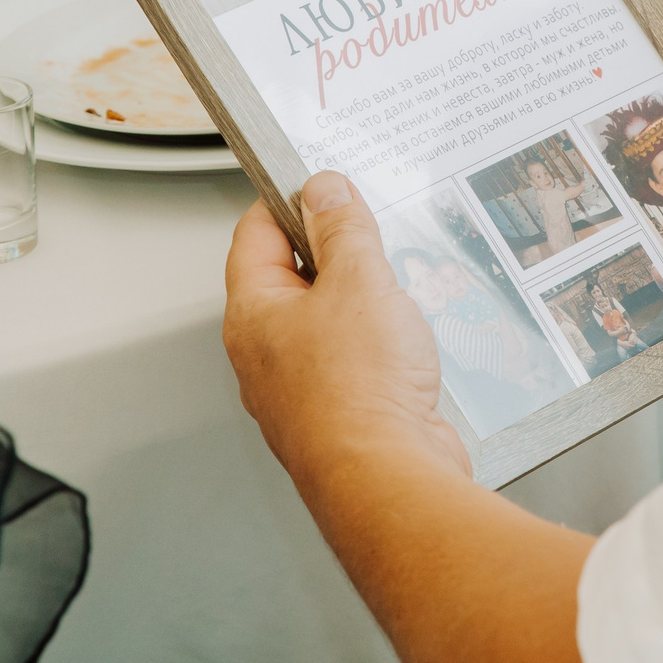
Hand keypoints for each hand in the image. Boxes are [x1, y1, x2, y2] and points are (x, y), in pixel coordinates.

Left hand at [224, 172, 470, 489]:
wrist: (389, 478)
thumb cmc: (358, 394)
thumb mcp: (358, 281)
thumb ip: (343, 229)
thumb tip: (326, 191)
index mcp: (253, 314)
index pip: (255, 234)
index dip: (287, 201)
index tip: (322, 185)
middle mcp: (267, 354)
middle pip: (293, 278)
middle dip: (336, 253)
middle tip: (370, 238)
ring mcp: (301, 388)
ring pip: (329, 321)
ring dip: (364, 302)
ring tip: (397, 294)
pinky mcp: (340, 414)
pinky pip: (356, 361)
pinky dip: (381, 344)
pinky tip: (408, 344)